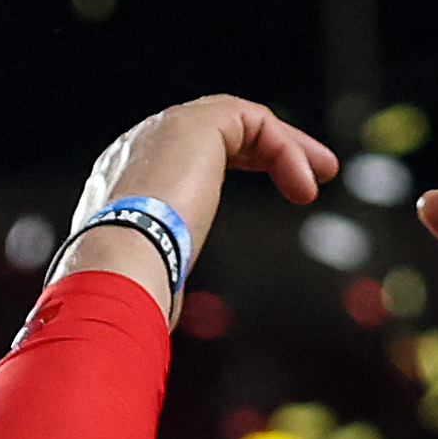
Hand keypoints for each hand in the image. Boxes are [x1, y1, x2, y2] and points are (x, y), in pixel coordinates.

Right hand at [58, 94, 337, 309]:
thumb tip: (162, 316)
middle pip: (212, 134)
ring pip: (237, 123)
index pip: (180, 160)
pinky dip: (285, 152)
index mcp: (119, 182)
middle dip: (265, 152)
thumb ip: (160, 280)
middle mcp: (135, 147)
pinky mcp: (194, 123)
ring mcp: (162, 130)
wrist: (114, 268)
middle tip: (306, 181)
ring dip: (286, 147)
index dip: (230, 169)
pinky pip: (254, 124)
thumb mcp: (149, 282)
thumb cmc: (128, 289)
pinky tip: (304, 187)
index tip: (263, 196)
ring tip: (323, 175)